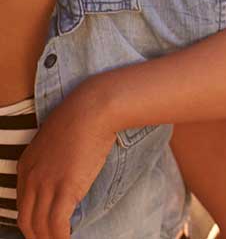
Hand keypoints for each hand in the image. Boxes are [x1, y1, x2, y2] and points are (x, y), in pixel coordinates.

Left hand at [17, 81, 118, 238]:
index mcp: (26, 166)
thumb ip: (55, 159)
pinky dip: (60, 237)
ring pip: (39, 225)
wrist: (93, 108)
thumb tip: (67, 172)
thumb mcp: (59, 139)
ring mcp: (46, 183)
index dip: (31, 223)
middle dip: (36, 236)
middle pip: (26, 220)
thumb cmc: (83, 118)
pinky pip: (57, 223)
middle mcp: (31, 178)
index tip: (42, 231)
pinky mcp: (65, 187)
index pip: (22, 205)